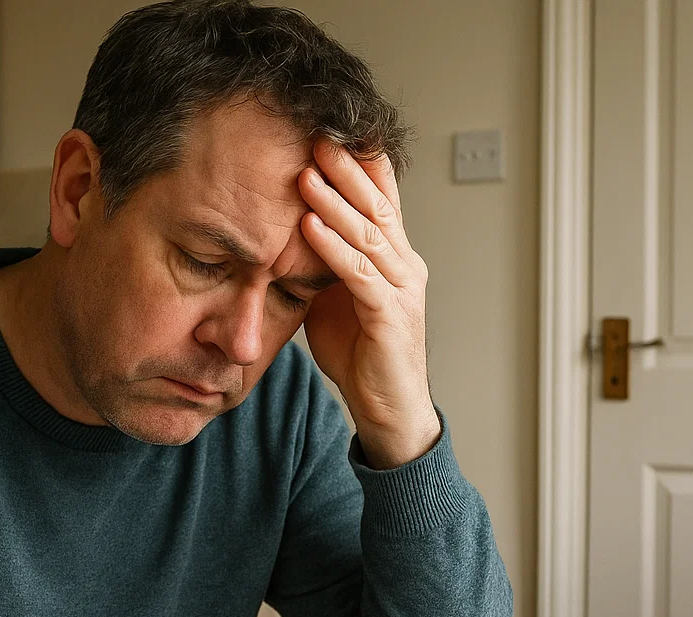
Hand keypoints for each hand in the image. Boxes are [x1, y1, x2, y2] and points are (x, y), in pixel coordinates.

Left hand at [298, 142, 439, 469]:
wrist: (389, 410)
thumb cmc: (363, 355)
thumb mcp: (337, 299)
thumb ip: (324, 265)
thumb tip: (287, 235)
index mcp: (395, 258)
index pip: (382, 199)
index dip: (361, 164)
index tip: (331, 130)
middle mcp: (406, 266)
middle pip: (378, 206)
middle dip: (347, 169)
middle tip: (317, 135)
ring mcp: (402, 291)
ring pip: (369, 235)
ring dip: (335, 203)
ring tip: (306, 174)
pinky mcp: (390, 318)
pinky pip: (360, 275)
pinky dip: (333, 249)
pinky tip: (309, 229)